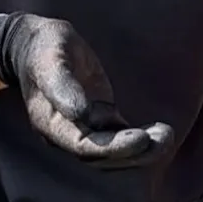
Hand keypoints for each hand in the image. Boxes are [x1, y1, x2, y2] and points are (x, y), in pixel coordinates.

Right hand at [0, 13, 174, 168]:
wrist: (37, 45)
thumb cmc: (43, 50)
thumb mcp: (50, 62)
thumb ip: (63, 88)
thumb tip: (81, 114)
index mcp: (51, 124)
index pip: (84, 147)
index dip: (113, 148)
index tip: (141, 139)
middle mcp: (67, 133)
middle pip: (102, 156)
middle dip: (133, 152)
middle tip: (164, 139)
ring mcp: (84, 126)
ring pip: (113, 149)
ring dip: (141, 149)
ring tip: (166, 137)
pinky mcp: (98, 116)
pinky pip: (120, 134)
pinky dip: (140, 137)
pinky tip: (160, 132)